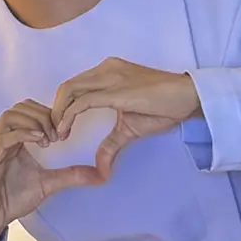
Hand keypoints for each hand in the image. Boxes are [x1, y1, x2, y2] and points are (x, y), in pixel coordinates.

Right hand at [0, 99, 113, 236]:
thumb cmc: (13, 198)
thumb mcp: (48, 183)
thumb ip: (70, 175)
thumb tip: (100, 175)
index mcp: (9, 137)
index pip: (26, 109)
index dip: (47, 114)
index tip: (63, 131)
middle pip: (19, 108)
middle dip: (43, 116)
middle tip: (58, 135)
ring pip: (10, 117)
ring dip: (34, 123)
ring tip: (49, 140)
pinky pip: (4, 138)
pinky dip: (24, 134)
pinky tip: (41, 142)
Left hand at [51, 57, 201, 171]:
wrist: (188, 98)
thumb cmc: (163, 107)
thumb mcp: (129, 128)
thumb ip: (110, 145)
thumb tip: (101, 170)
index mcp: (106, 73)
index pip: (73, 86)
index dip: (61, 107)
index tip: (59, 130)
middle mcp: (105, 70)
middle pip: (66, 87)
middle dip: (54, 111)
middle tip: (52, 135)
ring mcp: (110, 76)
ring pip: (69, 90)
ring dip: (58, 114)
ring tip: (58, 135)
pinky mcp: (116, 90)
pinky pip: (83, 102)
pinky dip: (69, 116)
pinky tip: (65, 131)